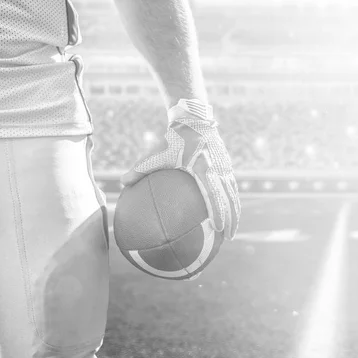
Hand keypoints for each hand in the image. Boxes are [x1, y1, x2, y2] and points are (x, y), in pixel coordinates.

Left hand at [121, 100, 240, 239]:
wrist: (194, 119)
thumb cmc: (174, 138)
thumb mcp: (156, 152)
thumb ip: (140, 168)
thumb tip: (121, 183)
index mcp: (204, 168)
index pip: (215, 194)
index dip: (219, 212)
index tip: (218, 229)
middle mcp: (218, 169)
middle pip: (230, 198)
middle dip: (232, 219)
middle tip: (230, 238)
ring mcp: (225, 167)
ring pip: (234, 194)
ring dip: (235, 212)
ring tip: (233, 230)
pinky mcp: (226, 166)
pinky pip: (232, 187)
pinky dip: (232, 201)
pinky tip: (228, 213)